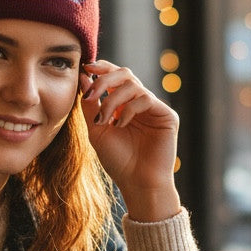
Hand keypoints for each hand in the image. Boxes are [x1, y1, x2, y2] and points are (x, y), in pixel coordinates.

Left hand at [79, 60, 180, 221]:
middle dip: (104, 79)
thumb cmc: (118, 161)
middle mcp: (139, 103)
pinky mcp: (166, 115)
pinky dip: (128, 109)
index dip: (102, 68)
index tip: (86, 68)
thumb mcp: (97, 130)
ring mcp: (153, 108)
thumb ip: (91, 105)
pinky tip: (121, 125)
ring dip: (112, 99)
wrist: (137, 183)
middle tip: (92, 95)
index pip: (114, 76)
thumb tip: (84, 76)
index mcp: (123, 104)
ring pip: (132, 84)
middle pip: (124, 73)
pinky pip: (145, 99)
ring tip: (105, 120)